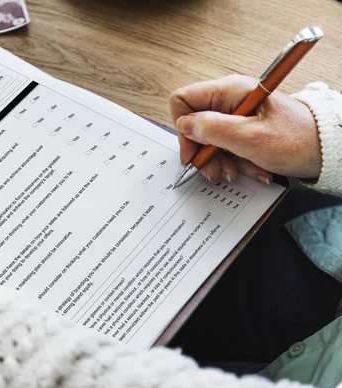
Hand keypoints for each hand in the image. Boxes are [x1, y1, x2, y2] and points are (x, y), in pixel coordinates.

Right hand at [170, 74, 321, 182]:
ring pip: (210, 140)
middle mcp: (229, 99)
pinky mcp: (244, 128)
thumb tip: (185, 126)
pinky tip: (251, 169)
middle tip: (216, 171)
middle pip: (196, 125)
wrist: (327, 150)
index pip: (183, 101)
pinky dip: (235, 161)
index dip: (183, 129)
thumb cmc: (296, 140)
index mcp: (229, 91)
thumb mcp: (249, 138)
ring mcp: (237, 114)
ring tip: (238, 172)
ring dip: (221, 161)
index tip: (193, 153)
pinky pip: (227, 146)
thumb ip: (212, 129)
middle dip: (204, 152)